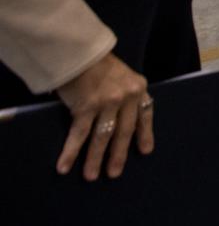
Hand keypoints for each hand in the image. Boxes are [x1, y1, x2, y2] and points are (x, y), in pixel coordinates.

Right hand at [55, 53, 153, 180]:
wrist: (79, 50)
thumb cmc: (97, 62)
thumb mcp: (121, 74)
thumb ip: (124, 93)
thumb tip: (119, 117)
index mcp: (138, 87)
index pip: (145, 114)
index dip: (145, 134)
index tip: (146, 151)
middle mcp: (126, 97)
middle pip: (124, 132)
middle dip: (118, 154)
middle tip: (114, 173)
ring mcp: (107, 103)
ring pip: (102, 137)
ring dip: (95, 159)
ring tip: (91, 176)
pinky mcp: (87, 107)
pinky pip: (80, 135)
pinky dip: (71, 152)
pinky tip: (65, 166)